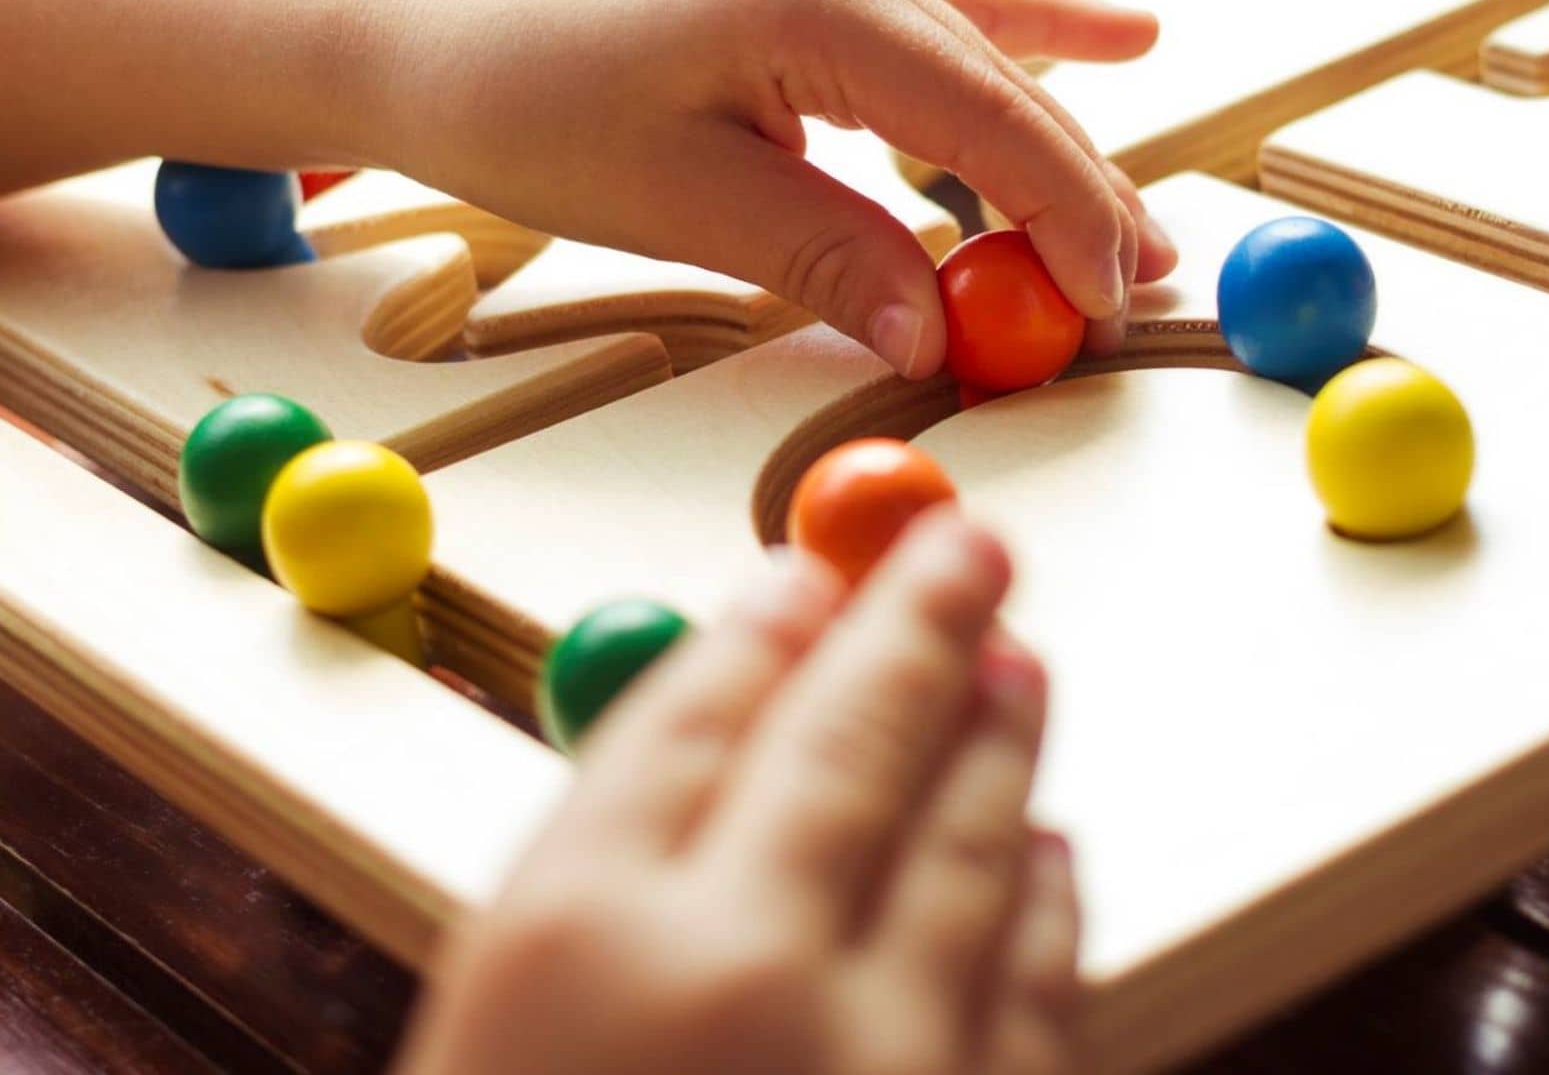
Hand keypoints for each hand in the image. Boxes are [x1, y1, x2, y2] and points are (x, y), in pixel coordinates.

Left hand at [381, 0, 1178, 375]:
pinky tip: (1108, 44)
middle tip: (1148, 286)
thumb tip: (941, 334)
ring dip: (1055, 144)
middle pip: (1005, 88)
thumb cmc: (524, 104)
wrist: (421, 33)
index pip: (987, 119)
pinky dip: (1015, 69)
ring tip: (1131, 227)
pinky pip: (944, 31)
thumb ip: (831, 260)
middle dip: (1081, 192)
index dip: (1065, 217)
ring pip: (983, 63)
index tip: (1109, 302)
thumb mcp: (683, 203)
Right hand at [396, 512, 1081, 1074]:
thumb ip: (589, 886)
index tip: (804, 572)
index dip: (762, 630)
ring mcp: (883, 1061)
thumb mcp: (488, 1024)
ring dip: (997, 739)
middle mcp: (740, 975)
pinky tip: (1043, 848)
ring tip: (1018, 662)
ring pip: (966, 844)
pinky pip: (1036, 987)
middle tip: (966, 542)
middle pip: (850, 740)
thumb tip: (725, 723)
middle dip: (917, 622)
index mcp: (576, 936)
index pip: (690, 718)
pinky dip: (1042, 902)